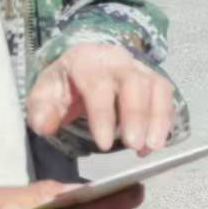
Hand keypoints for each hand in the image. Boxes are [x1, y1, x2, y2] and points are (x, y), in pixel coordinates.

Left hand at [25, 43, 173, 154]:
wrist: (84, 65)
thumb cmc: (65, 85)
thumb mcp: (44, 94)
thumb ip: (41, 111)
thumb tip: (45, 126)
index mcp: (87, 62)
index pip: (98, 86)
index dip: (103, 116)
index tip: (103, 146)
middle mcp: (118, 61)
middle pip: (134, 83)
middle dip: (136, 115)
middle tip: (134, 145)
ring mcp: (140, 68)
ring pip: (156, 87)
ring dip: (157, 118)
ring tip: (152, 147)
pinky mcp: (154, 79)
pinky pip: (166, 96)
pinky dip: (165, 119)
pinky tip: (157, 142)